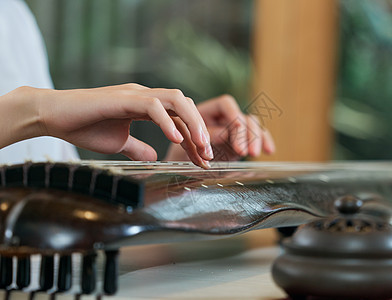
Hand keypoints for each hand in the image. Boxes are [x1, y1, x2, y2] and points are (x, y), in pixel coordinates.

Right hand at [1, 84, 212, 166]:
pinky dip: (167, 121)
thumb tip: (154, 157)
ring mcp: (135, 94)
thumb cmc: (85, 127)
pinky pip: (153, 106)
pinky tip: (174, 139)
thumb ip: (138, 148)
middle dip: (201, 130)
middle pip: (185, 106)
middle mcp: (146, 96)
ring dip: (192, 123)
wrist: (54, 116)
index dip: (194, 139)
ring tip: (201, 147)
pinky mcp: (123, 98)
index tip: (204, 159)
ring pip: (176, 100)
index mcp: (147, 106)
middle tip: (209, 155)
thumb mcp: (119, 143)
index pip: (179, 120)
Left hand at [165, 94, 274, 162]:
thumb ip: (203, 138)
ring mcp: (233, 129)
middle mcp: (222, 117)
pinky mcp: (241, 141)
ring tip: (253, 154)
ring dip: (256, 138)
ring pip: (252, 125)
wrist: (179, 168)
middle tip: (243, 151)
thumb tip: (221, 134)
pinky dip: (264, 141)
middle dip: (245, 133)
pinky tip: (269, 151)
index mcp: (207, 110)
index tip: (234, 131)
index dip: (232, 115)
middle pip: (241, 115)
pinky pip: (257, 136)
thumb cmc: (178, 154)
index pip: (226, 104)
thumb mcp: (186, 145)